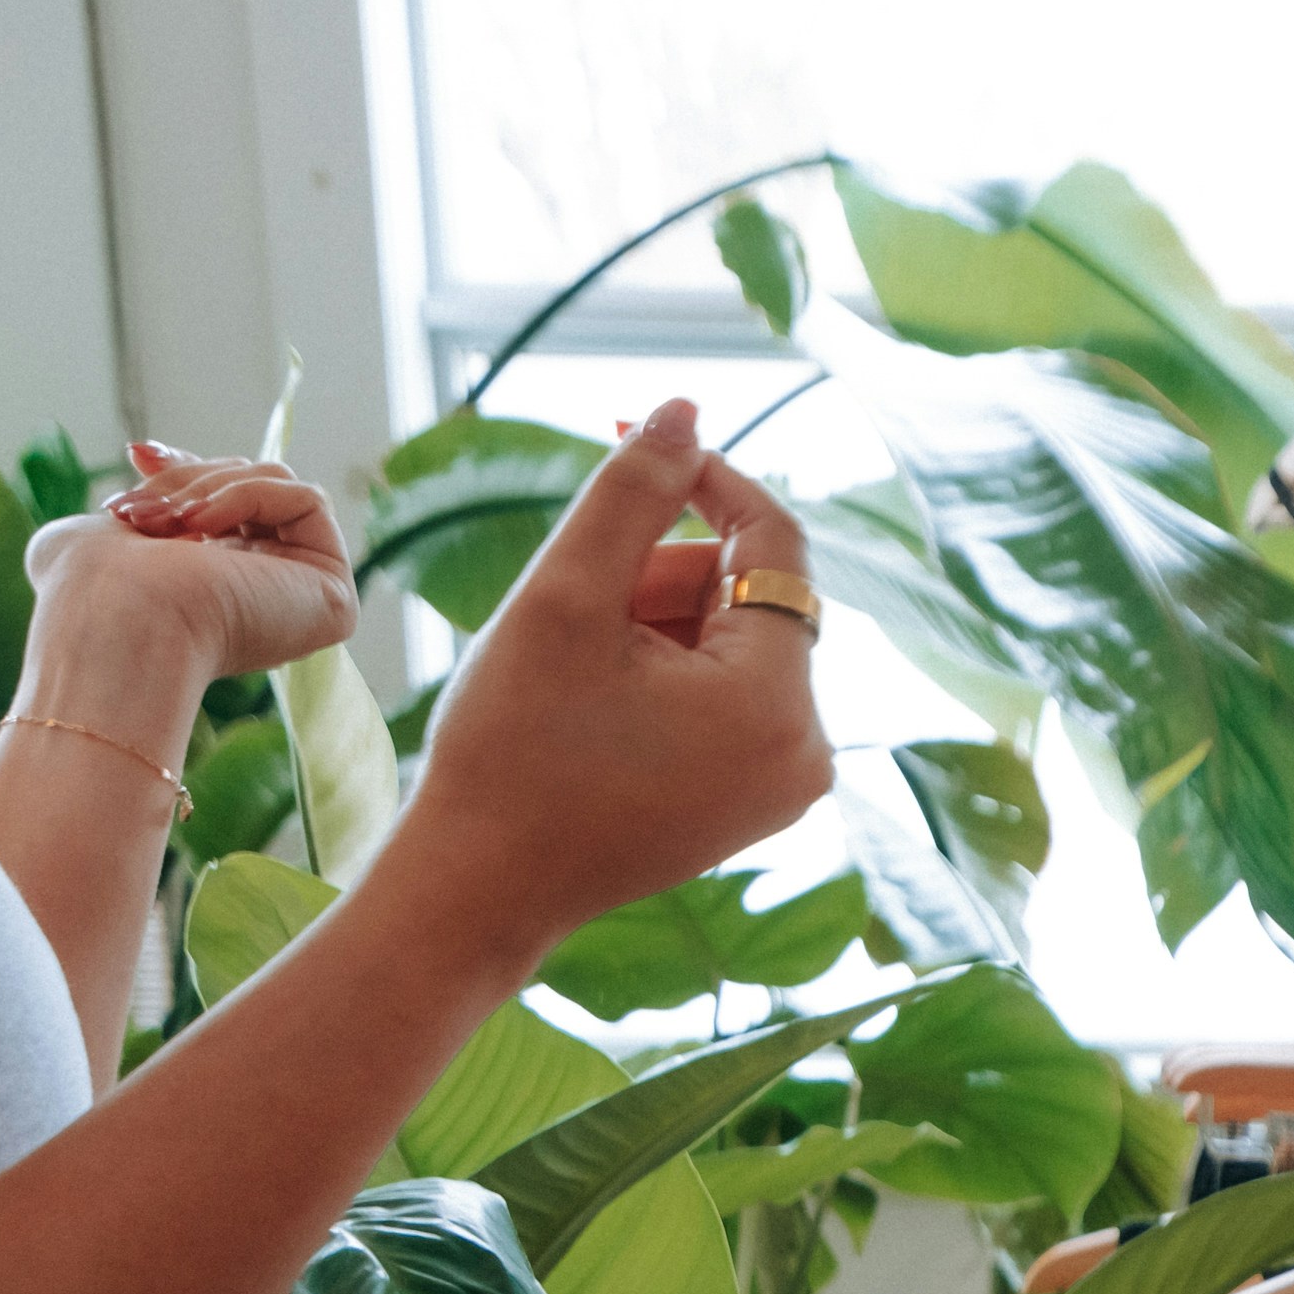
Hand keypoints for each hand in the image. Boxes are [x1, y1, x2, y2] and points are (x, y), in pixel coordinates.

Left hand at [22, 441, 357, 684]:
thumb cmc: (94, 589)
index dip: (187, 471)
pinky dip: (249, 496)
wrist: (113, 617)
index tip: (139, 456)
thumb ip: (146, 495)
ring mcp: (305, 598)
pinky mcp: (332, 592)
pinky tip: (203, 527)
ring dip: (212, 488)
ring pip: (279, 486)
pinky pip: (307, 500)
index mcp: (221, 590)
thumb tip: (146, 452)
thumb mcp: (116, 523)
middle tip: (140, 511)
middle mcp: (268, 596)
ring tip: (170, 522)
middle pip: (251, 486)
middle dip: (190, 481)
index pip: (228, 503)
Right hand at [376, 399, 832, 967]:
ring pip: (734, 647)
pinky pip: (729, 699)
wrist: (482, 884)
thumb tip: (687, 408)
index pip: (775, 544)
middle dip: (665, 577)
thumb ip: (632, 492)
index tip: (633, 446)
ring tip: (578, 666)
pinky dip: (669, 675)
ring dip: (659, 625)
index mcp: (779, 703)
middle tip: (576, 606)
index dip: (707, 481)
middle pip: (752, 599)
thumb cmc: (512, 747)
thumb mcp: (566, 596)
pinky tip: (600, 704)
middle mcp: (810, 751)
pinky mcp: (756, 803)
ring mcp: (788, 785)